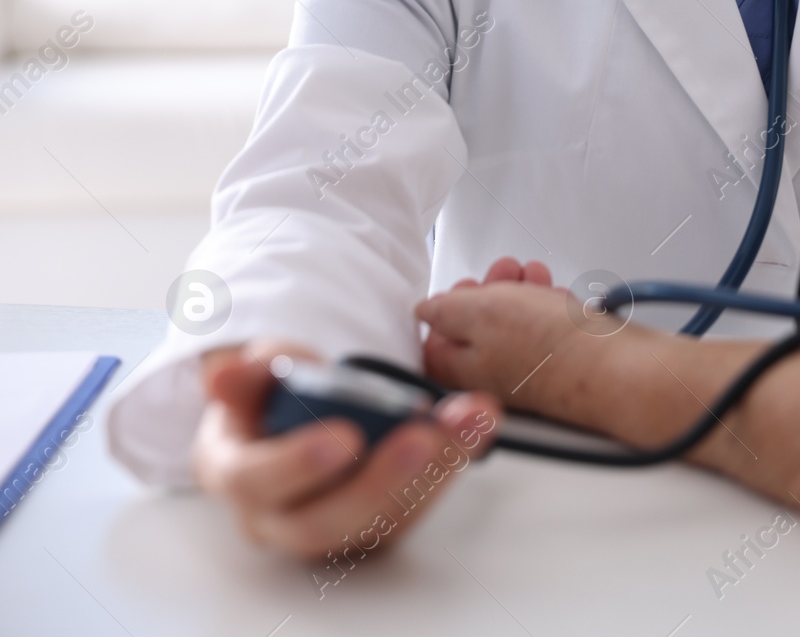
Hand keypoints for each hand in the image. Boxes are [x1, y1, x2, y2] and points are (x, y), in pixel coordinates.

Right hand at [193, 340, 499, 561]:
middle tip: (422, 438)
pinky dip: (452, 462)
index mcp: (235, 473)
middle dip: (378, 481)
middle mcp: (278, 517)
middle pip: (325, 521)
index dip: (296, 463)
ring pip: (382, 519)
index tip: (345, 437)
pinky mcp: (379, 523)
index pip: (255, 480)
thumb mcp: (256, 373)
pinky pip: (416, 506)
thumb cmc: (270, 399)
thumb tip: (225, 375)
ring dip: (434, 470)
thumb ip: (252, 370)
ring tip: (468, 419)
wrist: (299, 421)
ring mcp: (332, 528)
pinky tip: (476, 424)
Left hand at [418, 259, 636, 428]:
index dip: (448, 305)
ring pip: (514, 330)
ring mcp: (525, 380)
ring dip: (523, 294)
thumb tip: (426, 310)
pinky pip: (546, 337)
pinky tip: (559, 299)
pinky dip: (550, 311)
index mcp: (457, 373)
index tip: (466, 285)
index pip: (434, 340)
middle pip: (477, 331)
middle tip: (505, 271)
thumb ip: (444, 308)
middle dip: (492, 292)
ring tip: (536, 276)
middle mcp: (488, 383)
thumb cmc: (551, 350)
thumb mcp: (481, 311)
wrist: (615, 370)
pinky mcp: (558, 373)